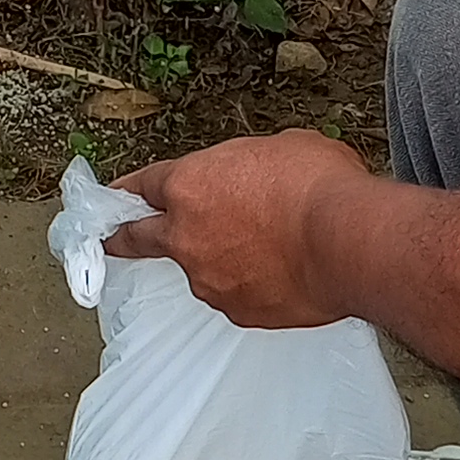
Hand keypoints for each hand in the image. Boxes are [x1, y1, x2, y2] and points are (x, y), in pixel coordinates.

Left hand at [102, 130, 374, 329]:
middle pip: (136, 237)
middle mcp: (186, 235)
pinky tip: (281, 274)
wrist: (348, 243)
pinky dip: (251, 285)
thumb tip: (256, 178)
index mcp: (189, 185)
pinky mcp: (237, 311)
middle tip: (111, 238)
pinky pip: (235, 294)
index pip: (143, 185)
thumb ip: (248, 167)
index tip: (117, 196)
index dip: (129, 189)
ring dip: (217, 259)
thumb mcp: (280, 149)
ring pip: (198, 268)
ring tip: (263, 250)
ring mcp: (208, 279)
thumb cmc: (320, 187)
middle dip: (121, 237)